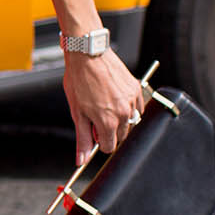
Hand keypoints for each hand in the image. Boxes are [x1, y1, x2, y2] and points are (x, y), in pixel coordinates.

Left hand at [63, 46, 145, 162]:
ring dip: (118, 118)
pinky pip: (137, 107)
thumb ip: (82, 139)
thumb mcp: (77, 112)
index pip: (109, 147)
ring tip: (104, 102)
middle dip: (109, 130)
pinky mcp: (136, 88)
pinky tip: (114, 96)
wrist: (88, 54)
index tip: (93, 129)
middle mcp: (123, 113)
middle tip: (95, 113)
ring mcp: (132, 100)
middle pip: (120, 136)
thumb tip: (81, 160)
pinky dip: (127, 106)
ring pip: (129, 121)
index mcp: (108, 121)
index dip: (98, 140)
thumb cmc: (79, 80)